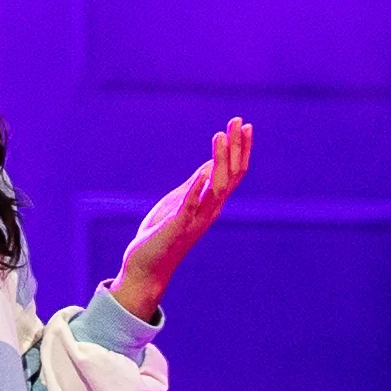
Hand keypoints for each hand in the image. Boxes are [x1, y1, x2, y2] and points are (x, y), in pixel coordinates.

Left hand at [113, 118, 254, 322]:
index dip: (240, 149)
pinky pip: (190, 208)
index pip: (233, 173)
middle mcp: (209, 211)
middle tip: (237, 122)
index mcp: (210, 204)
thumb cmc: (161, 236)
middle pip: (231, 176)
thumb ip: (196, 185)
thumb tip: (211, 164)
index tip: (244, 125)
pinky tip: (202, 173)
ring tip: (220, 136)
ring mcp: (195, 220)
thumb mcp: (180, 202)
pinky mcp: (176, 229)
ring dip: (220, 161)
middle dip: (236, 148)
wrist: (146, 269)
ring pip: (216, 189)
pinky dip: (197, 190)